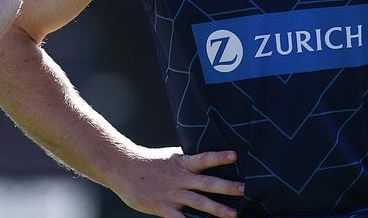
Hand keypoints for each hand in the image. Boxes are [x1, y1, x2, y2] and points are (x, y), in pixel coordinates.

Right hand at [105, 146, 245, 217]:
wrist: (122, 169)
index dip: (219, 157)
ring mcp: (172, 194)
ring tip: (233, 215)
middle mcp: (180, 178)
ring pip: (199, 202)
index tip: (235, 156)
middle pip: (207, 183)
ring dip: (217, 209)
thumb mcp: (170, 158)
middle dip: (227, 187)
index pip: (204, 158)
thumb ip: (187, 162)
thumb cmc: (148, 163)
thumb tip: (205, 160)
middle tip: (244, 189)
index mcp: (182, 163)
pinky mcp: (163, 207)